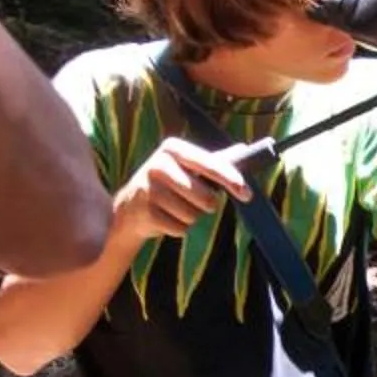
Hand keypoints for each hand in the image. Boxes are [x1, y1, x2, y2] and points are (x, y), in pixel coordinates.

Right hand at [112, 136, 255, 242]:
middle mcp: (158, 164)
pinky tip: (164, 219)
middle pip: (206, 197)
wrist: (129, 208)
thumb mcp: (187, 167)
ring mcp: (148, 188)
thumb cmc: (168, 185)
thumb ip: (215, 160)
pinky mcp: (144, 212)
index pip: (210, 164)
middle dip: (206, 205)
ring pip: (193, 215)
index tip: (247, 194)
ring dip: (190, 218)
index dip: (230, 179)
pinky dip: (178, 229)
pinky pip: (180, 228)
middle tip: (192, 201)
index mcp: (173, 148)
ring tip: (173, 209)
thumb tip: (243, 149)